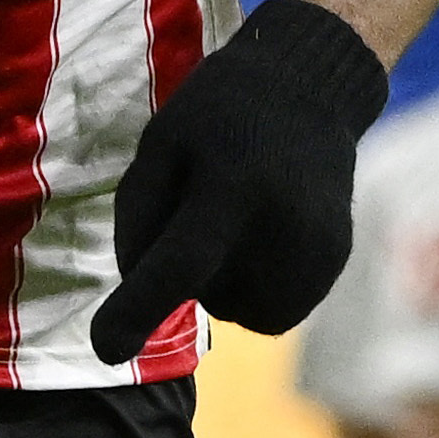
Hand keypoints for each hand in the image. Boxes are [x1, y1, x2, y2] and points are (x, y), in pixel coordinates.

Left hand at [88, 0, 389, 363]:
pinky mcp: (334, 265)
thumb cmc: (218, 114)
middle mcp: (283, 226)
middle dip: (184, 269)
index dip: (138, 309)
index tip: (105, 349)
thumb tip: (135, 292)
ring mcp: (317, 253)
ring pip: (237, 309)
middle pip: (204, 291)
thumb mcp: (160, 144)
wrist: (309, 88)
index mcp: (232, 186)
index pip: (180, 263)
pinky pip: (272, 308)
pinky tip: (260, 231)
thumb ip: (139, 217)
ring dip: (220, 283)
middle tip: (202, 202)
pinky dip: (253, 285)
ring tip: (234, 215)